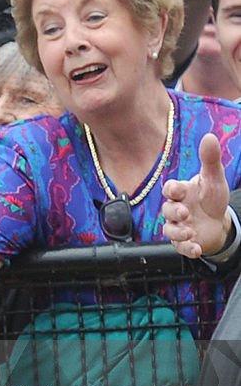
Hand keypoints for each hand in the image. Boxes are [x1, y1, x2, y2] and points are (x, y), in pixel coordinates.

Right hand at [162, 133, 231, 256]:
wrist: (218, 221)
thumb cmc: (211, 198)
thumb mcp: (214, 178)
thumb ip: (210, 159)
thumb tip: (209, 136)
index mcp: (181, 192)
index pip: (169, 189)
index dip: (171, 190)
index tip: (178, 190)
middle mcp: (176, 209)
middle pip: (167, 211)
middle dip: (174, 212)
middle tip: (186, 213)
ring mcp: (179, 226)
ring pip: (170, 230)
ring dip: (178, 232)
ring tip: (190, 232)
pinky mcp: (184, 242)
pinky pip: (180, 247)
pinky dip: (186, 249)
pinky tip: (196, 248)